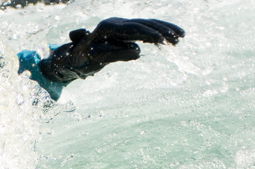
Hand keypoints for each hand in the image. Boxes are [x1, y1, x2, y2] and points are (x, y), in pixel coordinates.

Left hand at [40, 18, 184, 82]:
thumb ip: (115, 55)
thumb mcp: (96, 60)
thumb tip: (137, 51)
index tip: (163, 40)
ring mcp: (121, 25)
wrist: (73, 54)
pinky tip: (171, 39)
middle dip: (162, 30)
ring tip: (181, 38)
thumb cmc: (82, 59)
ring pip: (147, 24)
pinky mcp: (125, 31)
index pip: (133, 29)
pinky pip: (145, 29)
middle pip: (143, 23)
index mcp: (108, 28)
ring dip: (164, 30)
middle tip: (178, 39)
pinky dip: (159, 32)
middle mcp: (116, 23)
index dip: (148, 34)